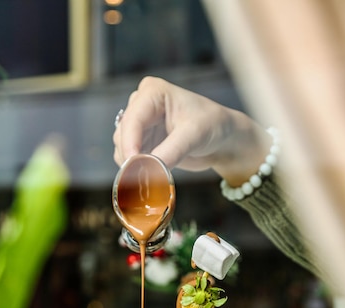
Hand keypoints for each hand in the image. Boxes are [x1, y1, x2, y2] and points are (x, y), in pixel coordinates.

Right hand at [113, 76, 270, 186]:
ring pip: (122, 148)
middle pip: (123, 134)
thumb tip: (148, 170)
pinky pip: (130, 158)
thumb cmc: (212, 125)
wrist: (222, 138)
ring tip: (153, 175)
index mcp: (153, 92)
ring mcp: (140, 124)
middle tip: (144, 177)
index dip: (129, 143)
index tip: (133, 165)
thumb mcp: (193, 136)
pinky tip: (152, 174)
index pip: (133, 119)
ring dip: (133, 164)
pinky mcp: (142, 141)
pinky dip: (137, 169)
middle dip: (132, 156)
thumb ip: (170, 151)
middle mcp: (141, 104)